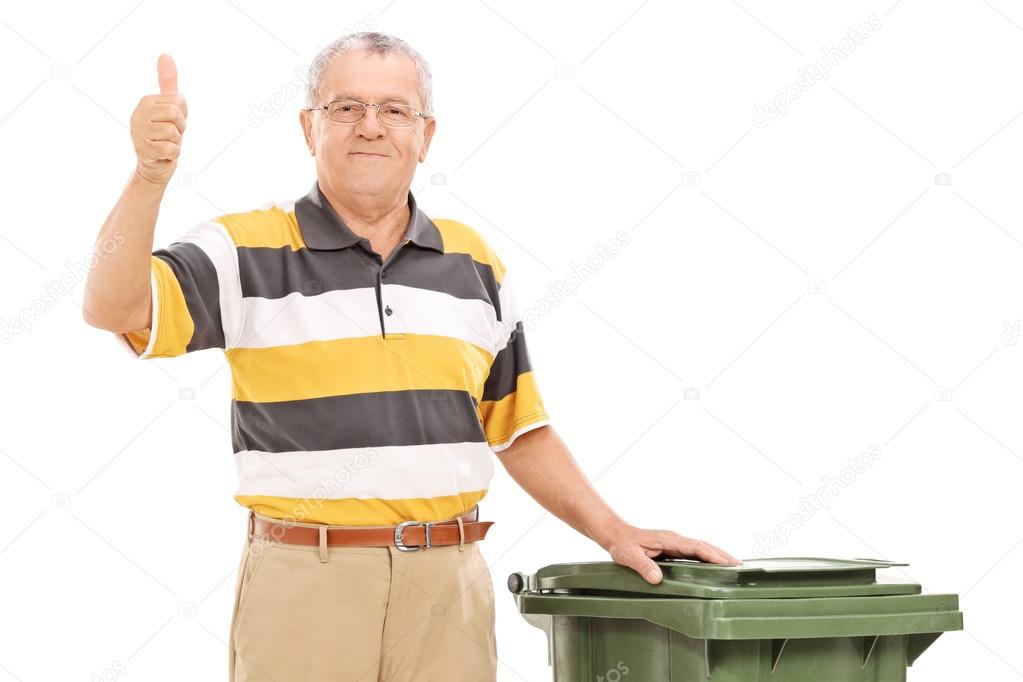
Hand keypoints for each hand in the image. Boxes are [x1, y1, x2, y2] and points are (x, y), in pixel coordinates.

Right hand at [130, 54, 187, 186]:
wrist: (154, 165)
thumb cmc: (164, 134)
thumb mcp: (169, 106)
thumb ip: (168, 82)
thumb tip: (165, 55)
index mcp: (146, 102)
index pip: (179, 100)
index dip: (183, 114)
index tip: (173, 122)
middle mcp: (138, 114)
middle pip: (176, 114)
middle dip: (180, 128)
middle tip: (170, 134)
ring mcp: (138, 132)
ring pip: (174, 132)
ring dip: (176, 142)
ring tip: (165, 143)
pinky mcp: (144, 150)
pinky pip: (172, 148)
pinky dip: (173, 154)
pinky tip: (163, 154)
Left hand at [602, 522, 742, 584]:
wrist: (616, 535)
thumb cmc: (623, 544)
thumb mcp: (629, 556)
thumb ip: (643, 566)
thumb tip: (657, 578)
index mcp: (668, 539)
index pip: (695, 547)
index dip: (712, 555)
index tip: (727, 563)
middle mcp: (675, 539)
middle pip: (704, 546)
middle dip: (722, 555)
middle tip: (740, 567)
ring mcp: (675, 543)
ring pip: (701, 548)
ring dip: (717, 556)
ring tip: (734, 567)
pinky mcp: (673, 547)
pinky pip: (694, 552)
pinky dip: (707, 557)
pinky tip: (713, 566)